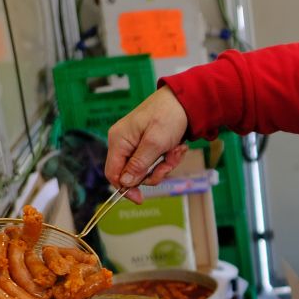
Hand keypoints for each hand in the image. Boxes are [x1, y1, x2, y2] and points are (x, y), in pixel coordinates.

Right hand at [104, 87, 190, 203]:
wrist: (185, 100)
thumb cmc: (168, 116)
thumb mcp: (155, 143)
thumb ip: (139, 164)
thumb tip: (125, 183)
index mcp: (118, 140)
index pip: (113, 173)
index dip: (125, 188)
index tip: (140, 198)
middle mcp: (124, 143)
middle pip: (132, 174)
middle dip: (154, 172)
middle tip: (168, 162)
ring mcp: (136, 144)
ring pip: (147, 169)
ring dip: (165, 165)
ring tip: (176, 149)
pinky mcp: (148, 145)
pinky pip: (156, 161)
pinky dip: (168, 157)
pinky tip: (178, 146)